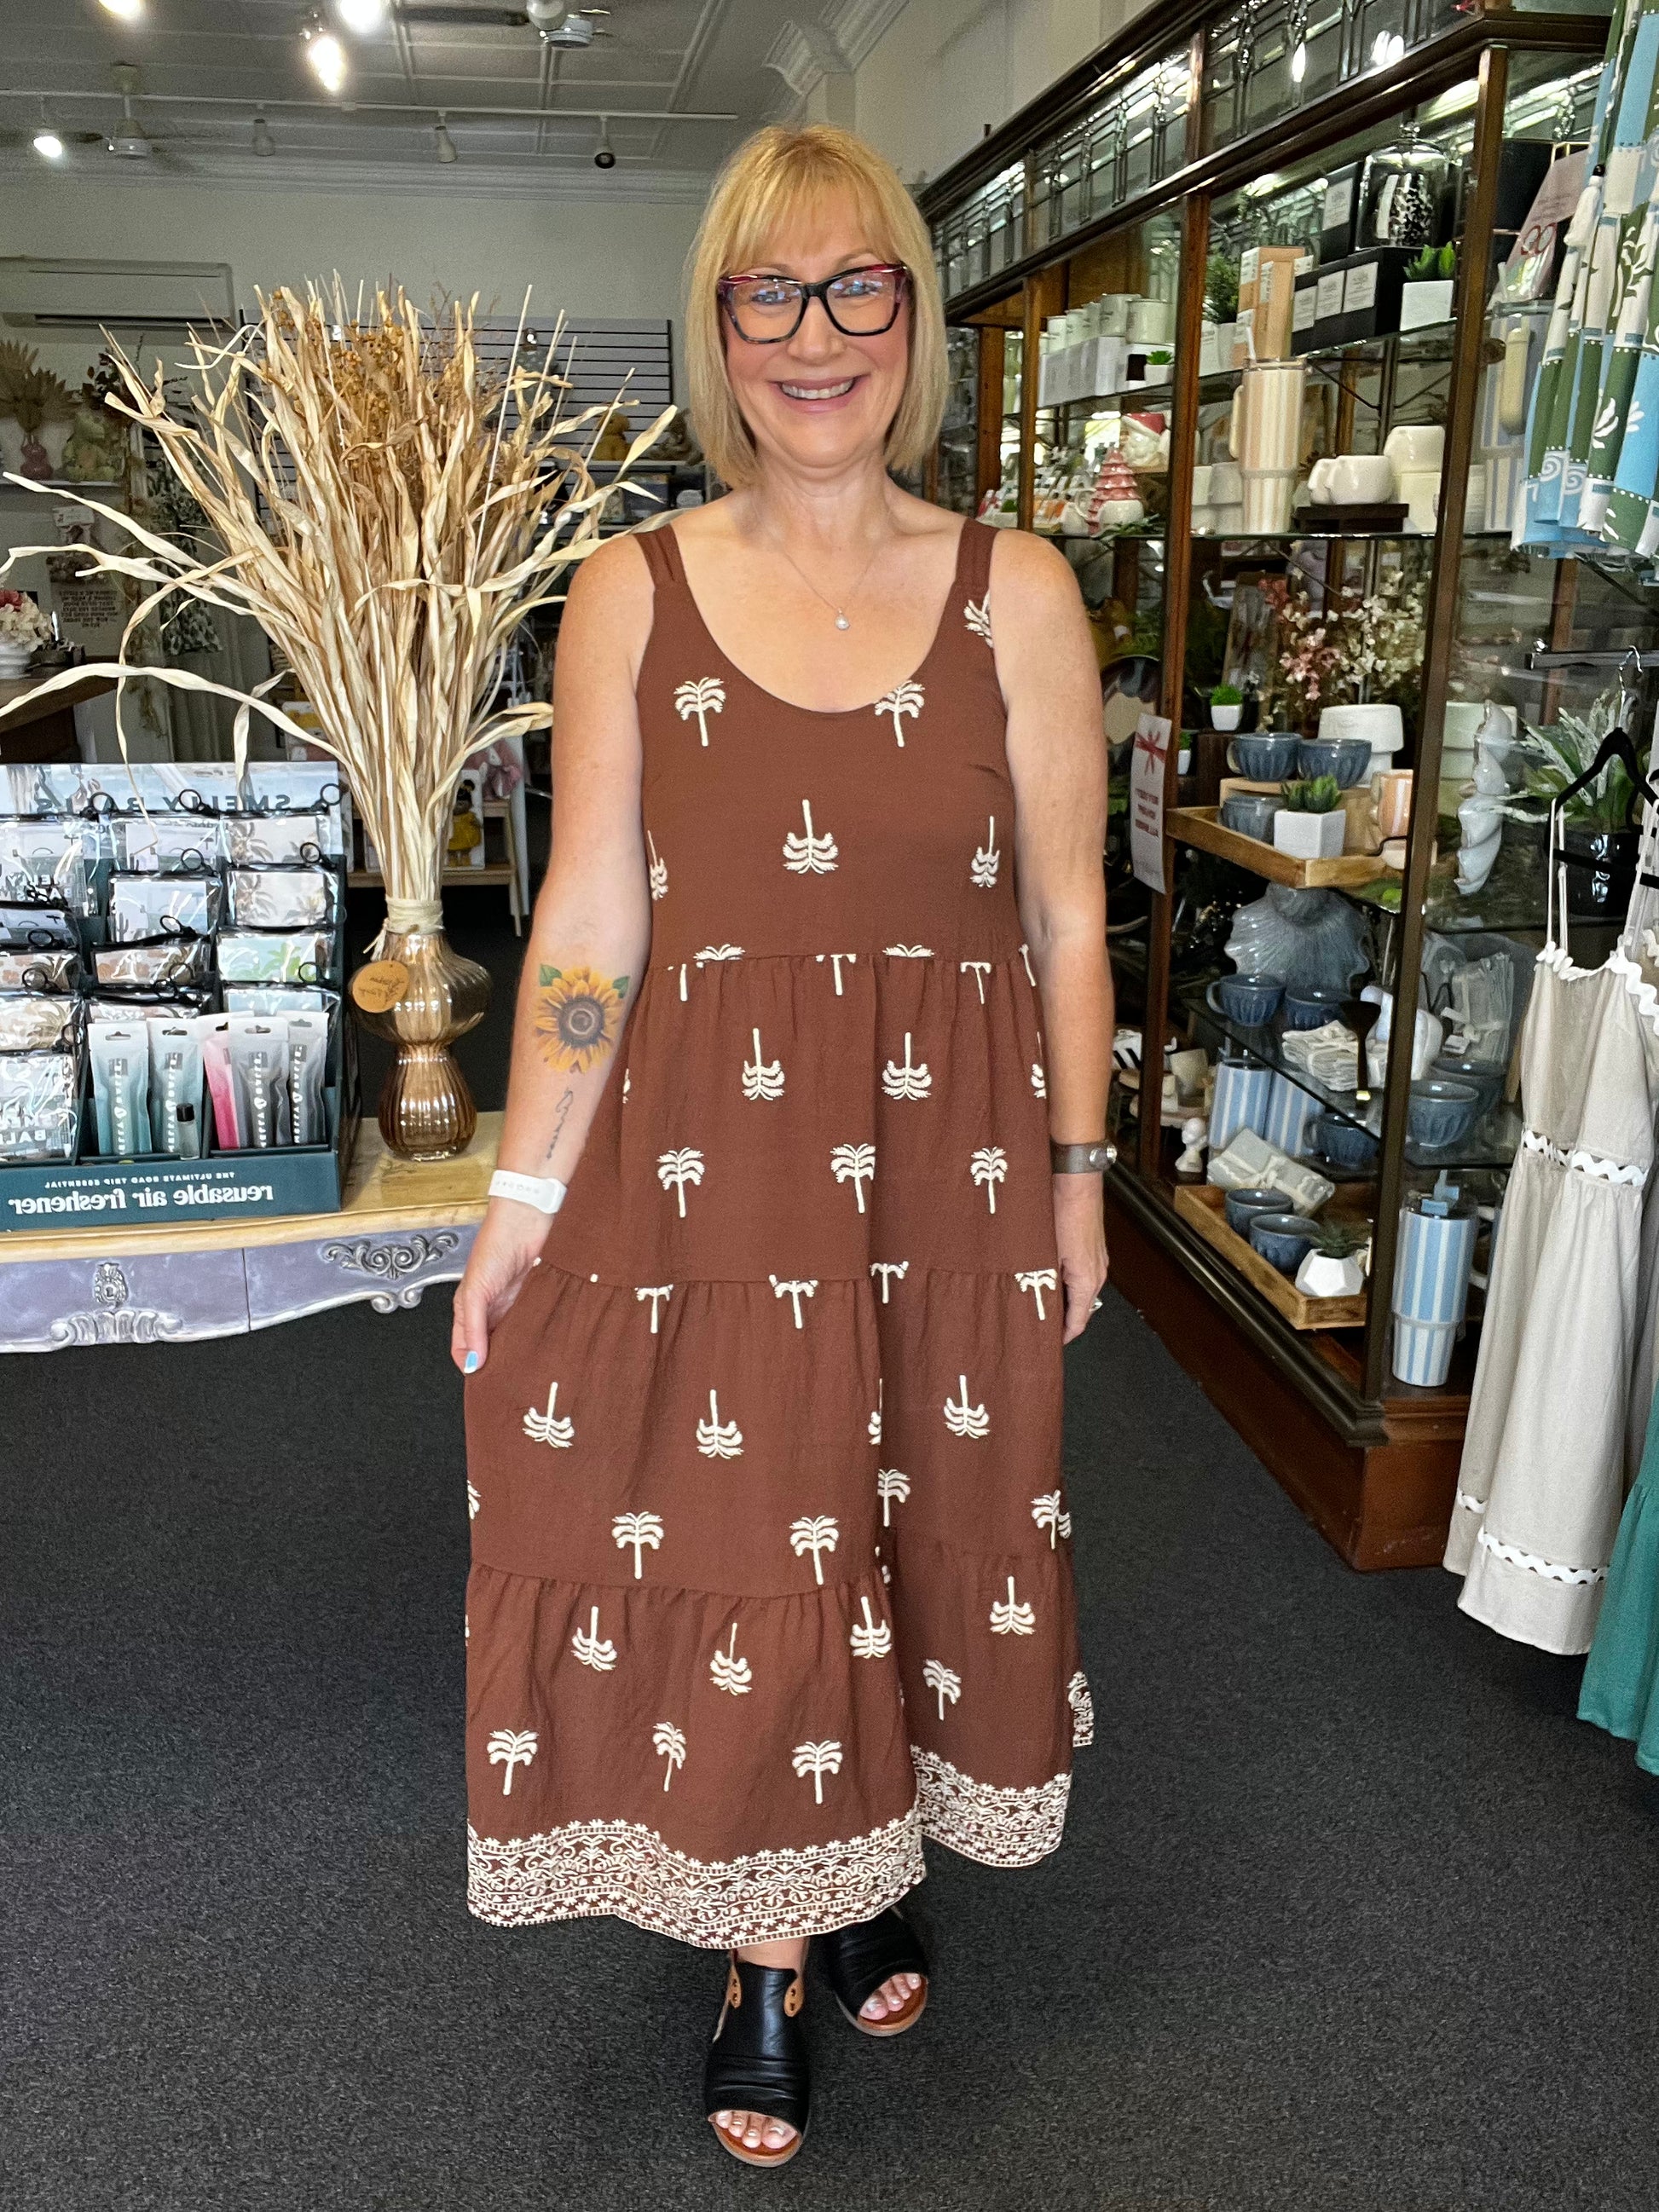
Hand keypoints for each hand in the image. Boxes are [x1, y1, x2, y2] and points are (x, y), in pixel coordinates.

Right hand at [451, 1200, 549, 1373]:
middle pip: (492, 1347)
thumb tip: (472, 1361)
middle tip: (509, 1384)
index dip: (472, 1365)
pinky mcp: (538, 1301)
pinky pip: (539, 1326)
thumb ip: (473, 1328)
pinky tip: (545, 1349)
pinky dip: (541, 1338)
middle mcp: (493, 1311)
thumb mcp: (475, 1291)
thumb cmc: (495, 1246)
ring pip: (517, 1340)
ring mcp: (516, 1307)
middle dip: (498, 1365)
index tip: (483, 1384)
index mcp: (470, 1310)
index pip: (465, 1348)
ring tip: (529, 1371)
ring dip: (521, 1353)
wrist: (528, 1220)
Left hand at [1053, 1173, 1108, 1342]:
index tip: (1048, 1345)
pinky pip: (1081, 1275)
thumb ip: (1044, 1282)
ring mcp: (1097, 1260)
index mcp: (1087, 1280)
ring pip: (1080, 1292)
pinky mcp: (1092, 1248)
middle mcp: (1097, 1273)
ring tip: (1039, 1304)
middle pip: (1081, 1309)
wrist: (1075, 1181)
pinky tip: (1048, 1277)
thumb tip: (1034, 1305)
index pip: (1078, 1322)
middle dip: (1062, 1321)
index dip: (1062, 1337)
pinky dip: (1067, 1283)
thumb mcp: (1046, 1253)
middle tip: (1038, 1326)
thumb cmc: (1063, 1212)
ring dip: (1063, 1300)